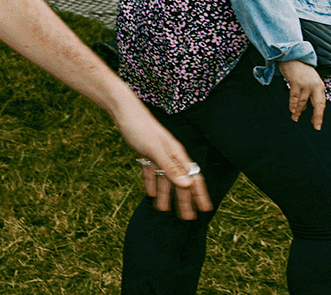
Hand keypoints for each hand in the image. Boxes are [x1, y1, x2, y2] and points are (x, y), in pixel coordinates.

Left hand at [116, 103, 212, 218]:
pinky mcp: (145, 152)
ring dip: (165, 194)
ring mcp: (158, 154)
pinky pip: (151, 171)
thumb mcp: (156, 149)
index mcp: (177, 155)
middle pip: (180, 182)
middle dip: (184, 200)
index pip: (194, 178)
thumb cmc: (142, 127)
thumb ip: (171, 167)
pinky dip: (151, 182)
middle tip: (187, 218)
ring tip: (164, 210)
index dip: (200, 194)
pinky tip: (149, 193)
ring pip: (164, 179)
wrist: (123, 111)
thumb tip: (187, 185)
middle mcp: (170, 156)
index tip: (206, 209)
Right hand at [278, 59, 326, 128]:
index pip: (322, 103)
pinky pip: (295, 97)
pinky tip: (291, 110)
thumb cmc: (301, 70)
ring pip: (303, 102)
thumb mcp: (310, 81)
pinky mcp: (296, 82)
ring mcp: (306, 84)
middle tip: (316, 127)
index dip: (319, 115)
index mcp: (320, 86)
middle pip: (318, 105)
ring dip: (299, 111)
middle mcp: (315, 86)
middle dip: (317, 117)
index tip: (317, 124)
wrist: (293, 56)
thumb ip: (310, 93)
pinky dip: (293, 104)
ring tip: (295, 119)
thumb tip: (305, 108)